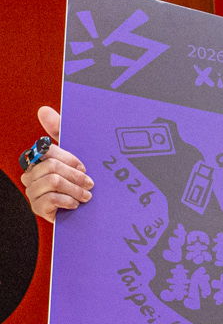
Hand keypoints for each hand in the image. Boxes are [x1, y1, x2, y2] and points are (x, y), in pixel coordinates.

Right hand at [19, 107, 91, 222]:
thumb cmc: (77, 180)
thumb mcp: (72, 156)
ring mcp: (32, 191)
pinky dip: (69, 201)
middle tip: (90, 184)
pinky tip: (75, 204)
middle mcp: (30, 174)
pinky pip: (53, 199)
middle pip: (53, 167)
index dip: (70, 159)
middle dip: (76, 176)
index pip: (48, 151)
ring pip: (54, 182)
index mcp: (37, 159)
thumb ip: (58, 131)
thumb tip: (43, 110)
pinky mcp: (37, 207)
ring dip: (75, 190)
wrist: (84, 212)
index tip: (83, 167)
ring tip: (86, 196)